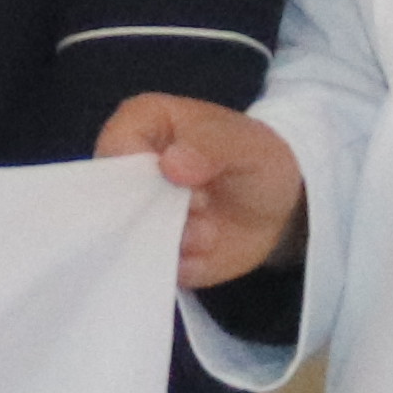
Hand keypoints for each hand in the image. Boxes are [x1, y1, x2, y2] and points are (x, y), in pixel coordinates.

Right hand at [98, 94, 306, 295]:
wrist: (279, 208)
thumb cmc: (254, 159)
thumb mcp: (246, 142)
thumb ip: (209, 144)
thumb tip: (169, 164)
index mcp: (142, 126)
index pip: (114, 145)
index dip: (139, 166)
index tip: (178, 176)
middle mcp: (127, 172)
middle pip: (113, 197)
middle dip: (161, 209)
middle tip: (203, 205)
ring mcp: (134, 215)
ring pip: (130, 236)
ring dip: (176, 239)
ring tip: (211, 230)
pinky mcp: (147, 252)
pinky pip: (149, 266)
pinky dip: (182, 263)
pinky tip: (207, 249)